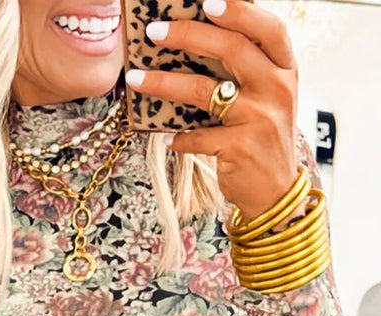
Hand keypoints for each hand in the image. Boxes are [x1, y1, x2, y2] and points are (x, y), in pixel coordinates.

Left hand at [126, 0, 300, 223]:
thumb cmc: (263, 137)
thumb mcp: (268, 97)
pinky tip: (168, 137)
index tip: (207, 1)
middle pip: (232, 49)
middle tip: (155, 32)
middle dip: (189, 35)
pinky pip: (198, 135)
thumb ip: (248, 67)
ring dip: (164, 82)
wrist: (275, 191)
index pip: (269, 29)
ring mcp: (260, 119)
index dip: (240, 10)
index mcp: (285, 70)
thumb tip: (199, 35)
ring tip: (136, 78)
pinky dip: (179, 137)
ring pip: (204, 91)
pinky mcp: (240, 148)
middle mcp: (277, 89)